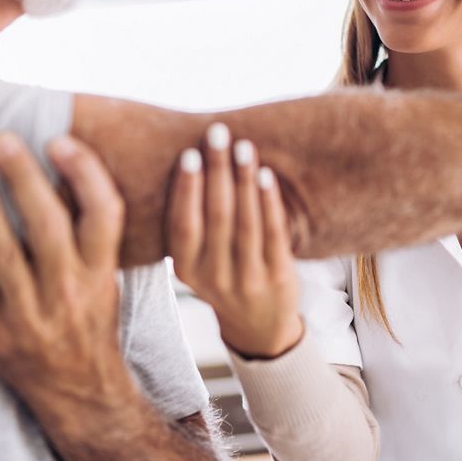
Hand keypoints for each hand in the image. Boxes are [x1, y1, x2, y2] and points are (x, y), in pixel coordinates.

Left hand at [0, 132, 134, 427]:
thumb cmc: (92, 322)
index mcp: (102, 273)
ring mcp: (32, 313)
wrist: (81, 393)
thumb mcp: (106, 278)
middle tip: (2, 140)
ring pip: (6, 252)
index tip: (60, 140)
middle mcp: (71, 291)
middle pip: (49, 227)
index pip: (104, 214)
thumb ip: (91, 234)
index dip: (85, 174)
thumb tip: (65, 171)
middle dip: (25, 180)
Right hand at [167, 123, 302, 359]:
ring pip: (245, 223)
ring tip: (243, 146)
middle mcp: (214, 277)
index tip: (189, 153)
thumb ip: (192, 225)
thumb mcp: (197, 262)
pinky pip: (274, 234)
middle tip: (217, 132)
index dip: (186, 189)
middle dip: (217, 170)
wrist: (258, 328)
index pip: (182, 226)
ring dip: (243, 180)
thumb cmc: (223, 277)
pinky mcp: (278, 278)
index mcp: (186, 269)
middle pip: (215, 217)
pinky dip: (269, 202)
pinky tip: (266, 175)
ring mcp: (248, 280)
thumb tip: (188, 161)